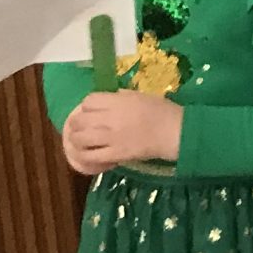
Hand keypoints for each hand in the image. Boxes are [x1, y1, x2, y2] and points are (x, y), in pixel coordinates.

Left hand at [62, 92, 181, 171]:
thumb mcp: (142, 96)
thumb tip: (109, 99)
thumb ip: (122, 97)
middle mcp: (111, 118)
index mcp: (119, 101)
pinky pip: (91, 157)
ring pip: (80, 139)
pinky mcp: (115, 154)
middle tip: (80, 127)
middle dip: (76, 124)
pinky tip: (87, 155)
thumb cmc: (163, 111)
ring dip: (77, 140)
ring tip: (81, 142)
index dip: (87, 106)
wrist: (176, 132)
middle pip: (80, 120)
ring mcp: (111, 137)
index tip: (92, 110)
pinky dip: (85, 156)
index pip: (89, 101)